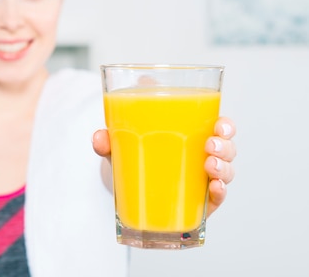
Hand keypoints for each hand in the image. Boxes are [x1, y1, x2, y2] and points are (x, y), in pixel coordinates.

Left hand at [92, 117, 236, 216]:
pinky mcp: (198, 203)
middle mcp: (202, 157)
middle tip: (209, 146)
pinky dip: (219, 193)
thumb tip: (100, 138)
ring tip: (210, 166)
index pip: (218, 126)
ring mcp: (201, 180)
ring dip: (223, 169)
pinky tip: (214, 188)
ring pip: (225, 173)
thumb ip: (107, 139)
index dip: (226, 126)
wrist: (124, 183)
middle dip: (225, 147)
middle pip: (226, 149)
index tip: (220, 125)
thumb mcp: (119, 143)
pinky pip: (215, 199)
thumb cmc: (131, 153)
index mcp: (191, 134)